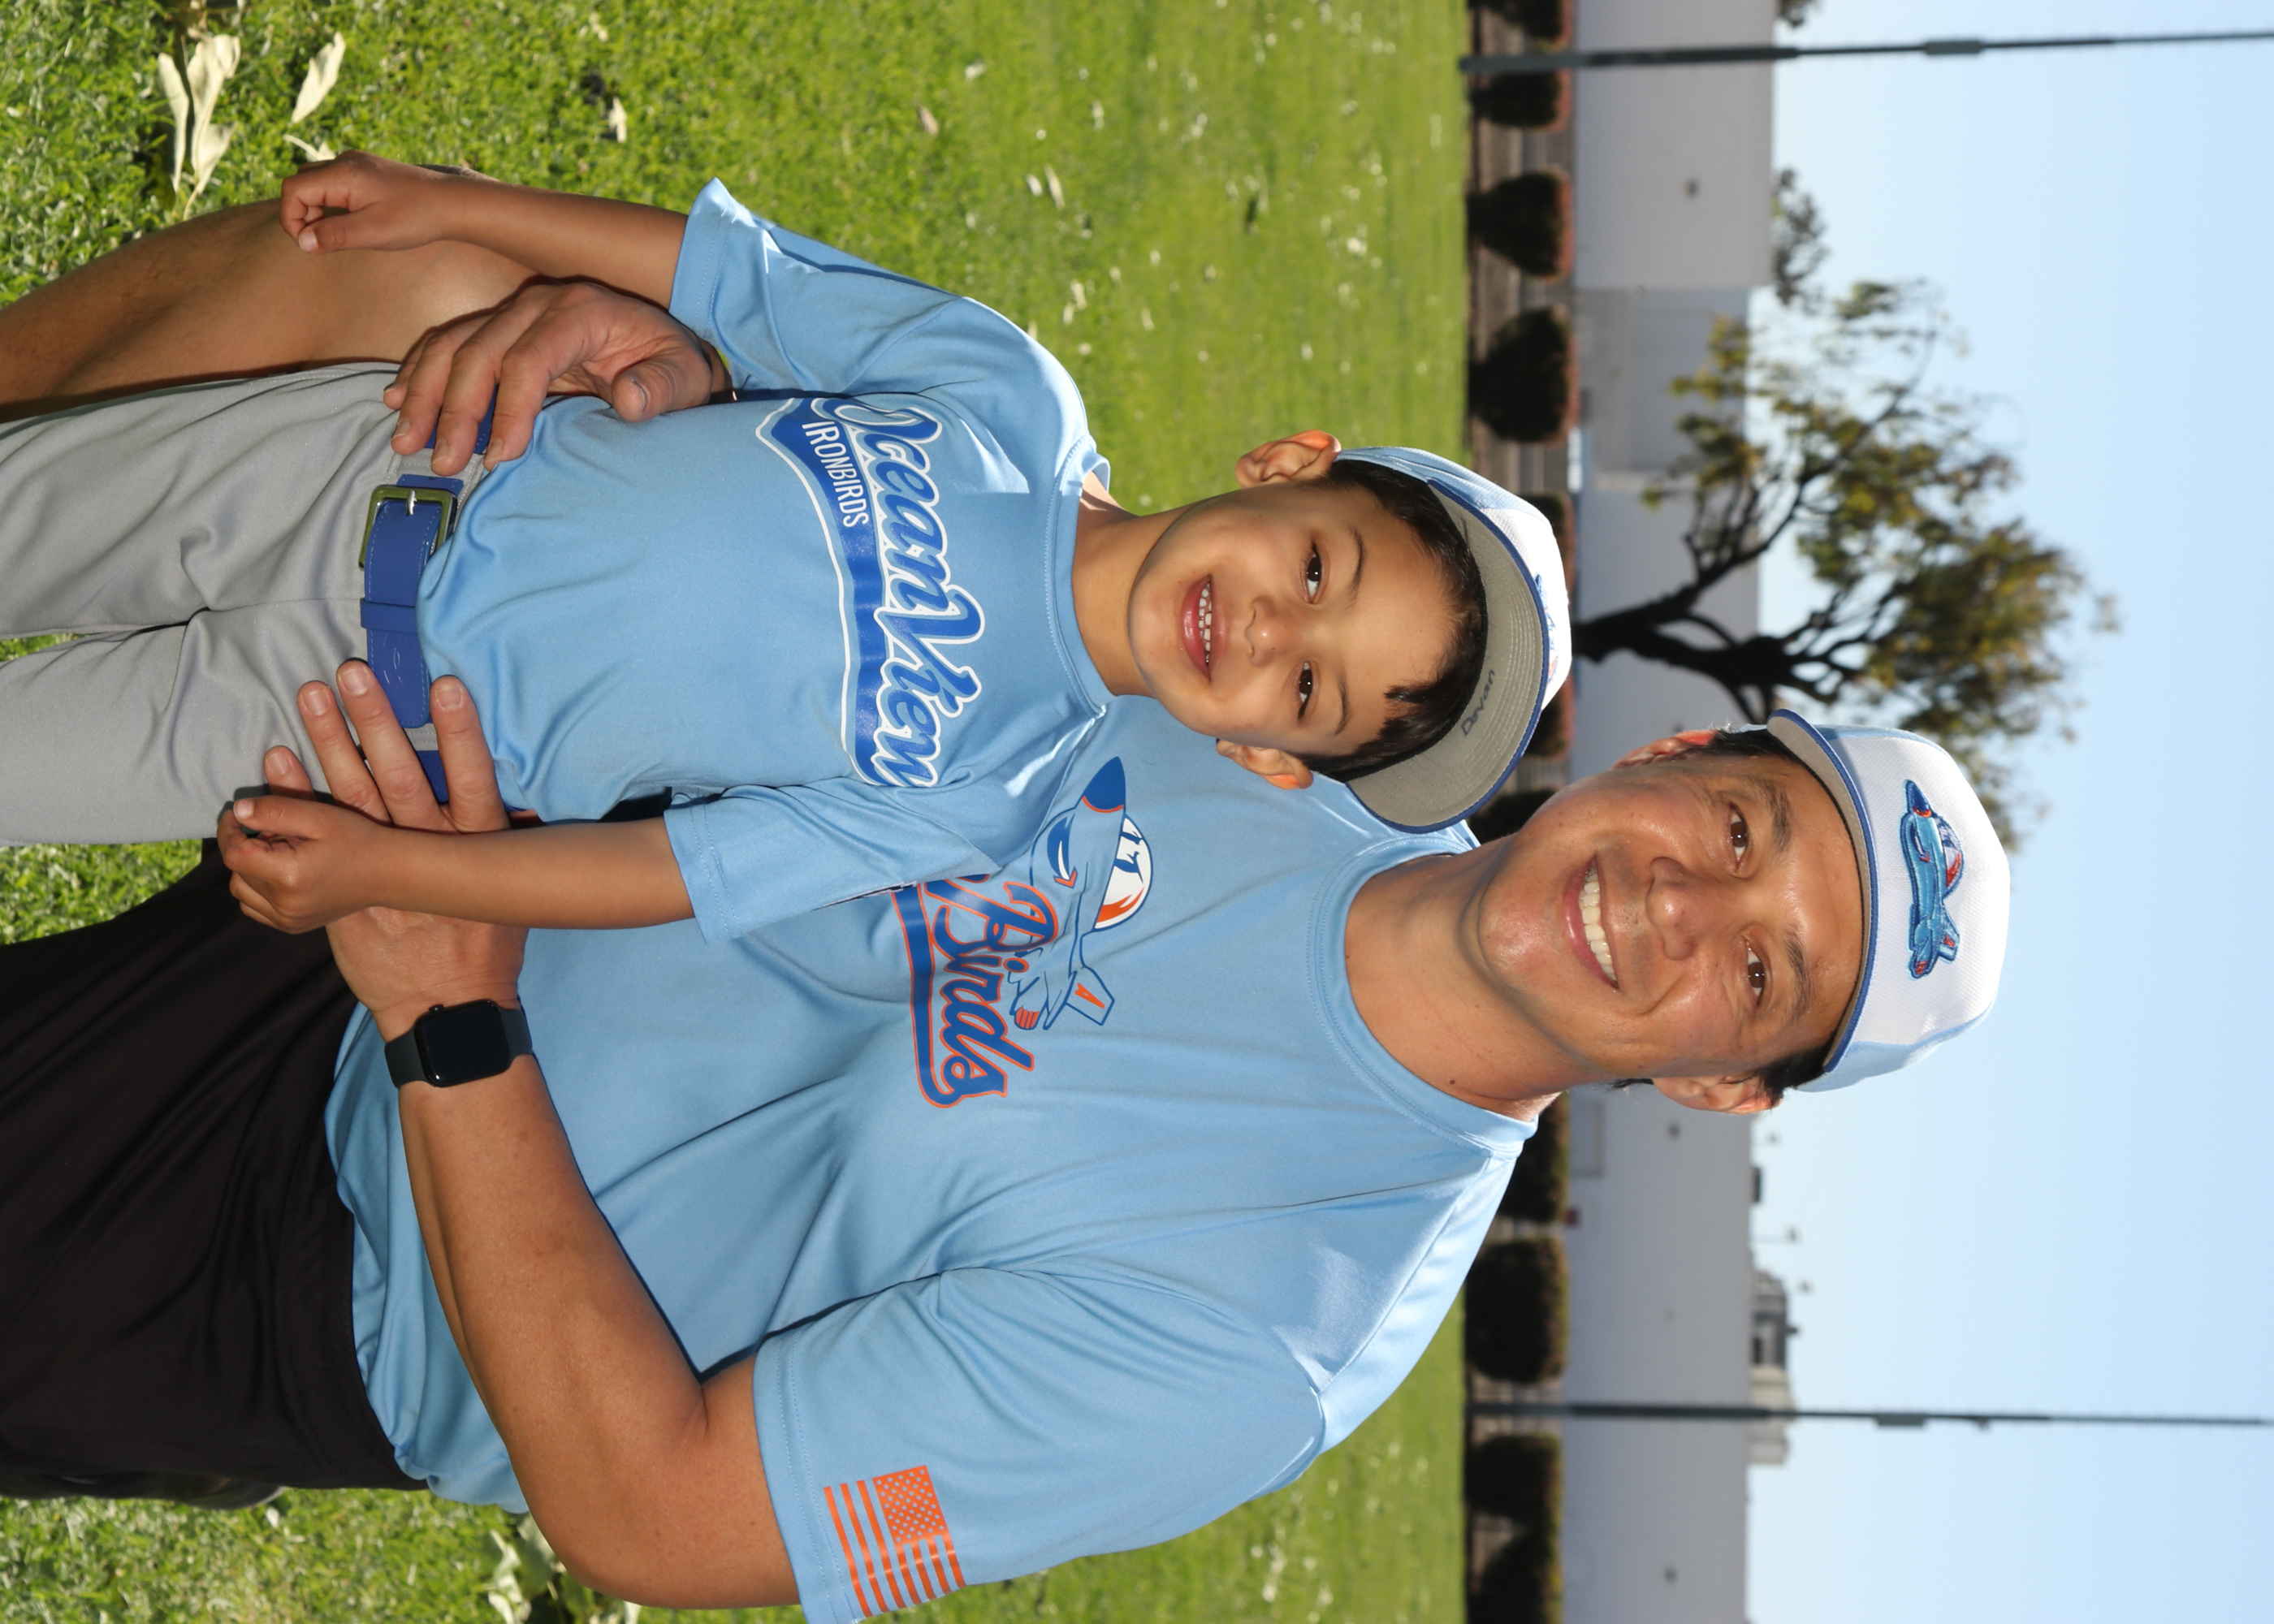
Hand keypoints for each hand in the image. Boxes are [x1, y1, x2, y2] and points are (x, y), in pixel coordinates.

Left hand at [221, 788, 399, 932]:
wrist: (389, 873)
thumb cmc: (357, 839)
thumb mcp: (319, 816)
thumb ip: (275, 810)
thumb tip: (238, 810)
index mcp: (289, 877)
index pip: (233, 855)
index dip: (228, 831)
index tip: (237, 814)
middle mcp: (284, 905)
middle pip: (236, 872)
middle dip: (246, 848)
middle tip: (275, 833)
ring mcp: (288, 920)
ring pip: (241, 892)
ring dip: (249, 870)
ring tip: (280, 854)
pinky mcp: (292, 926)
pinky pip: (254, 908)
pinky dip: (257, 890)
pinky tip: (280, 874)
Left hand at [224, 663, 524, 1036]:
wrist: (448, 1006)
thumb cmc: (487, 949)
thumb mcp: (511, 897)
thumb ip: (512, 854)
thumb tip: (528, 816)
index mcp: (477, 847)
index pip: (471, 778)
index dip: (459, 731)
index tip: (445, 685)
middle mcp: (429, 855)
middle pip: (396, 777)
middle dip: (374, 720)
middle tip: (351, 674)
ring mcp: (383, 876)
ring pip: (348, 801)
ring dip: (328, 744)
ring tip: (313, 697)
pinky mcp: (348, 893)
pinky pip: (310, 841)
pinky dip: (292, 799)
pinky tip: (275, 763)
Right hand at [279, 150, 480, 254]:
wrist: (452, 203)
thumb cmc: (416, 218)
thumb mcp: (373, 232)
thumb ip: (334, 235)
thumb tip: (303, 242)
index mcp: (343, 173)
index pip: (293, 189)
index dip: (291, 218)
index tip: (307, 243)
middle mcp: (345, 162)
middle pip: (302, 183)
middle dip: (303, 213)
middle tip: (324, 241)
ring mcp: (357, 164)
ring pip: (317, 183)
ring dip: (318, 209)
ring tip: (341, 233)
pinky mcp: (368, 171)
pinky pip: (336, 183)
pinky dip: (334, 203)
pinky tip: (355, 221)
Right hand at [384, 280, 721, 474]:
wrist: (666, 347)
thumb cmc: (673, 366)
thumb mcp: (683, 377)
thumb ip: (660, 389)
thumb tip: (628, 400)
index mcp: (583, 311)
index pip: (529, 359)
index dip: (509, 409)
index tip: (499, 458)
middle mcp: (540, 303)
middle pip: (479, 350)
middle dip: (454, 409)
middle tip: (442, 462)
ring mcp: (515, 310)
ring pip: (453, 344)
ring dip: (424, 392)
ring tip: (406, 440)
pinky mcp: (501, 326)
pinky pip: (449, 342)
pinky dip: (420, 371)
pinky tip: (398, 403)